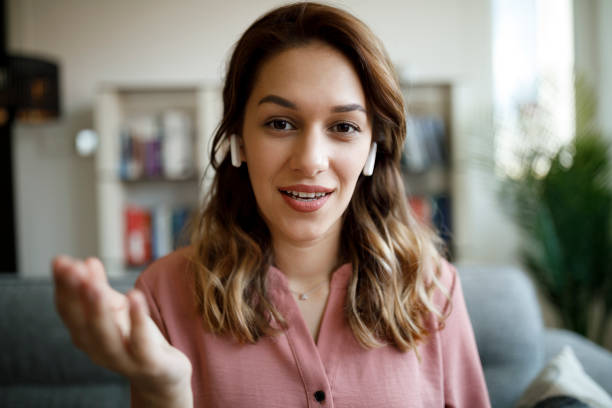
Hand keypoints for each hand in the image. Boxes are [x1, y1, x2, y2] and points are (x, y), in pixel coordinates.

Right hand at [52, 255, 191, 404]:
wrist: (164, 375)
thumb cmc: (136, 339)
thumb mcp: (118, 311)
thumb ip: (102, 288)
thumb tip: (86, 261)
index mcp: (87, 336)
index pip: (69, 310)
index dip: (64, 286)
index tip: (60, 261)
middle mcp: (99, 350)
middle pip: (82, 323)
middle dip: (76, 295)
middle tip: (73, 268)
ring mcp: (123, 359)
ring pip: (105, 336)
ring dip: (98, 310)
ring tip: (94, 285)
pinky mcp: (149, 363)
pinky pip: (140, 342)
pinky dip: (136, 319)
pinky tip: (134, 296)